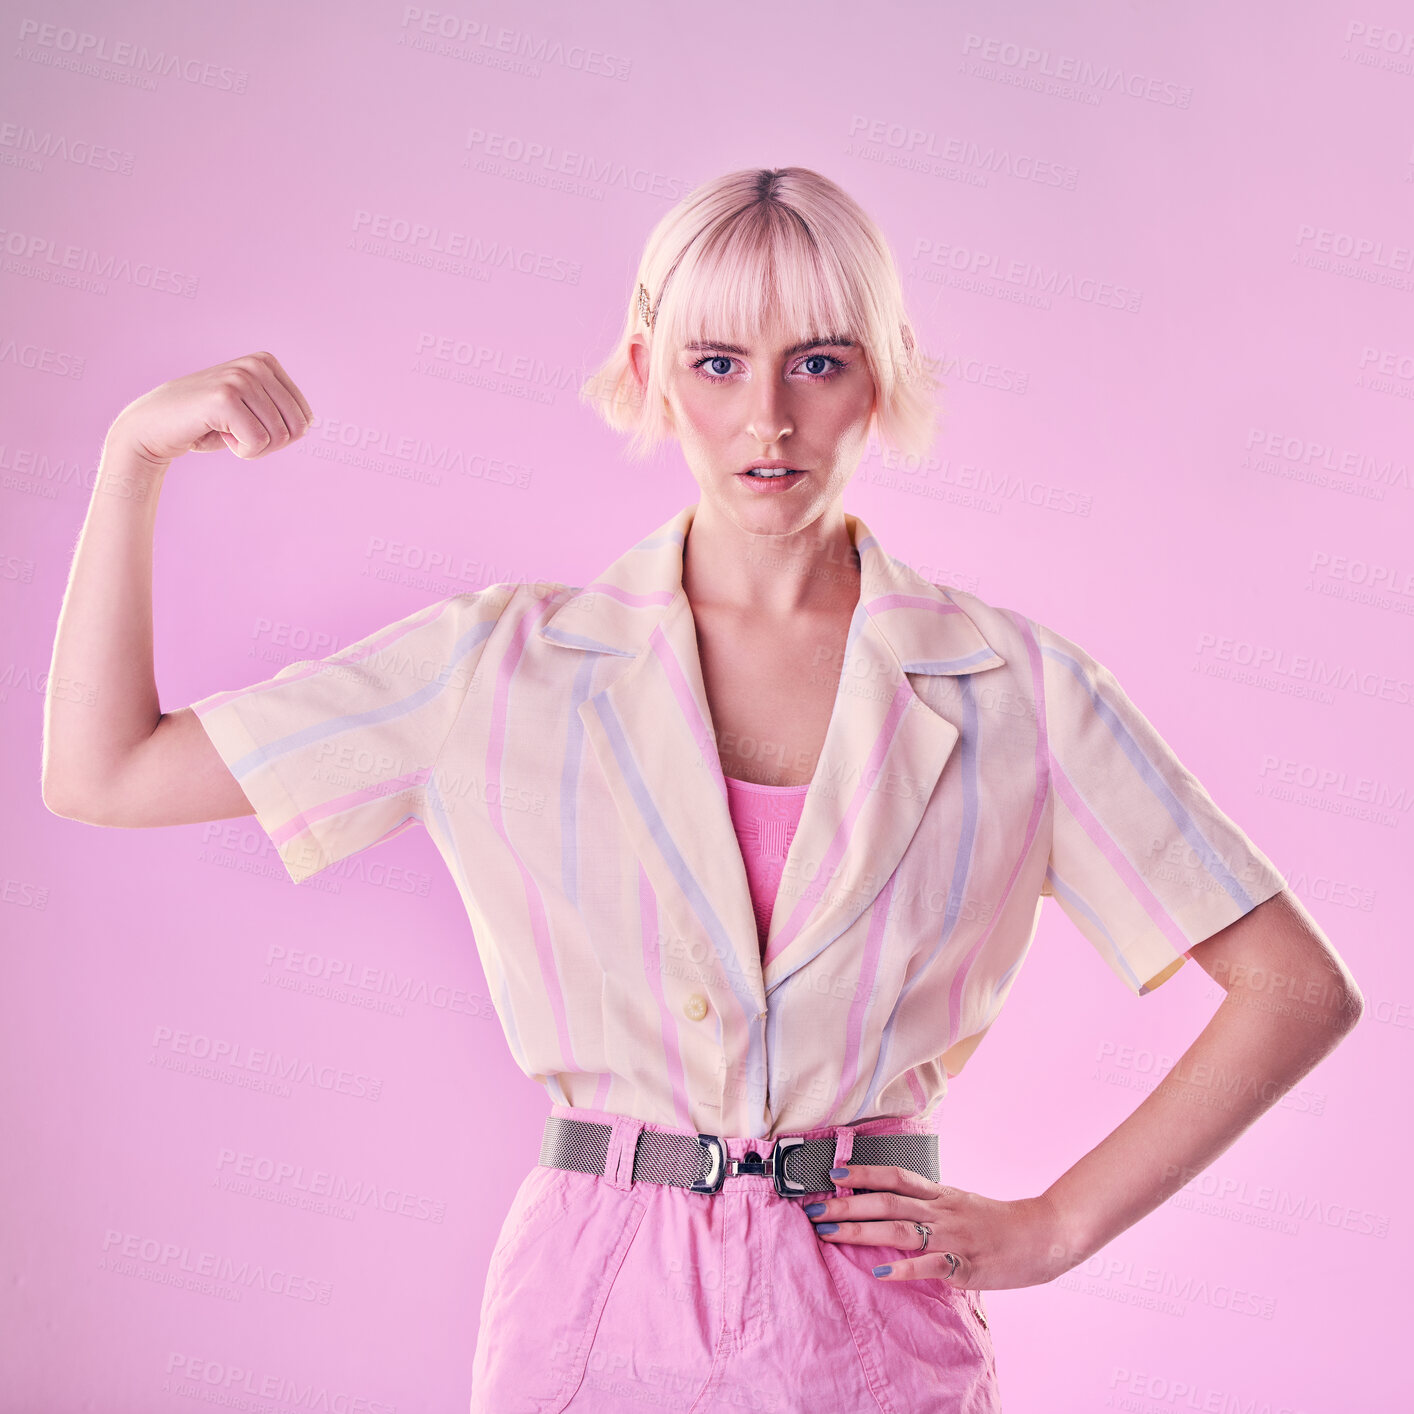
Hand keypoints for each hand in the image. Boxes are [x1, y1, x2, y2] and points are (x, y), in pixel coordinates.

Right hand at [106, 351, 314, 469]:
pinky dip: (240, 450)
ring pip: (278, 438)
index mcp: (267, 363)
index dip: (279, 436)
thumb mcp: (249, 410)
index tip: (247, 426)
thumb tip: (311, 423)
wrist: (153, 427)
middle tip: (235, 433)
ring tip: (222, 431)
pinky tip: (215, 434)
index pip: (306, 418)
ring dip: (252, 448)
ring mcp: (240, 378)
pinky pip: (257, 443)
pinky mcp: (225, 397)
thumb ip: (278, 409)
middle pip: (297, 429)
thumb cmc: (205, 425)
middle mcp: (256, 365)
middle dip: (269, 443)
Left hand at [805, 1163, 1079, 1290]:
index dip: (862, 1173)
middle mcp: (942, 1210)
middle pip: (887, 1201)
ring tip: (831, 1232)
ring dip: (862, 1231)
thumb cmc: (998, 1223)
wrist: (1042, 1234)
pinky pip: (932, 1265)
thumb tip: (893, 1207)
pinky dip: (906, 1268)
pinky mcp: (966, 1264)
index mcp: (940, 1194)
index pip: (894, 1176)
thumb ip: (929, 1206)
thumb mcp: (960, 1204)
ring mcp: (953, 1236)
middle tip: (815, 1207)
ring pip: (901, 1229)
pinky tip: (881, 1273)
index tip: (832, 1172)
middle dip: (847, 1204)